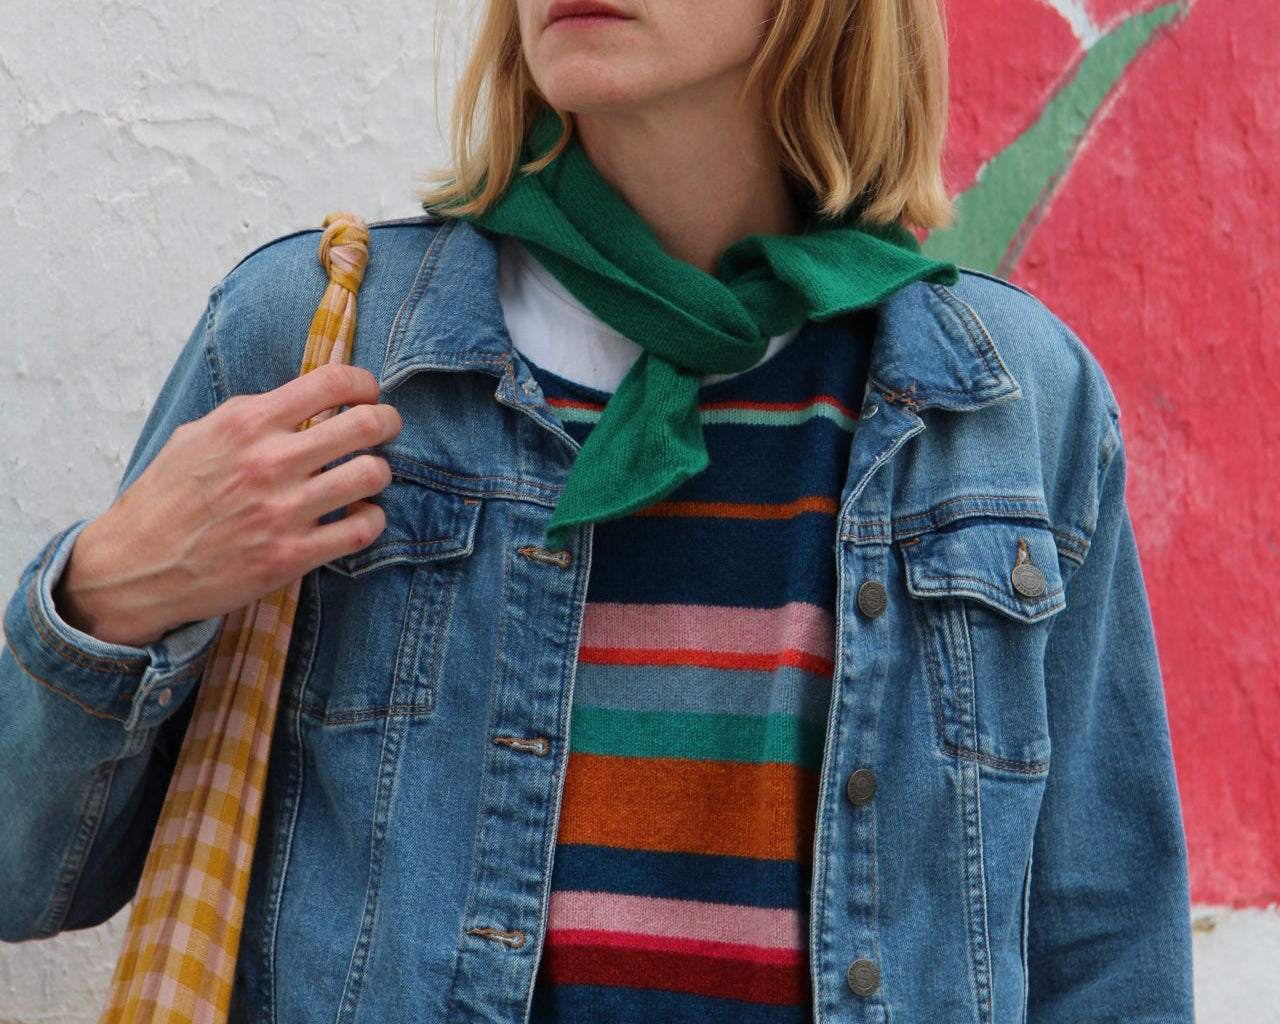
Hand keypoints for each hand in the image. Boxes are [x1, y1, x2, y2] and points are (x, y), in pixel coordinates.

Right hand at [55, 364, 402, 646]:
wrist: (135, 566)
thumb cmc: (168, 497)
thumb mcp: (200, 435)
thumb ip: (254, 415)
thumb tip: (308, 397)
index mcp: (246, 423)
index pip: (332, 382)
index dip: (364, 383)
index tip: (367, 392)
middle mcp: (269, 462)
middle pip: (365, 424)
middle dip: (386, 421)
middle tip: (384, 427)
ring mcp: (283, 511)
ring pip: (373, 475)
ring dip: (379, 471)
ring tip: (367, 475)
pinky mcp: (292, 556)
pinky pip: (363, 529)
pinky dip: (372, 518)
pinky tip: (359, 515)